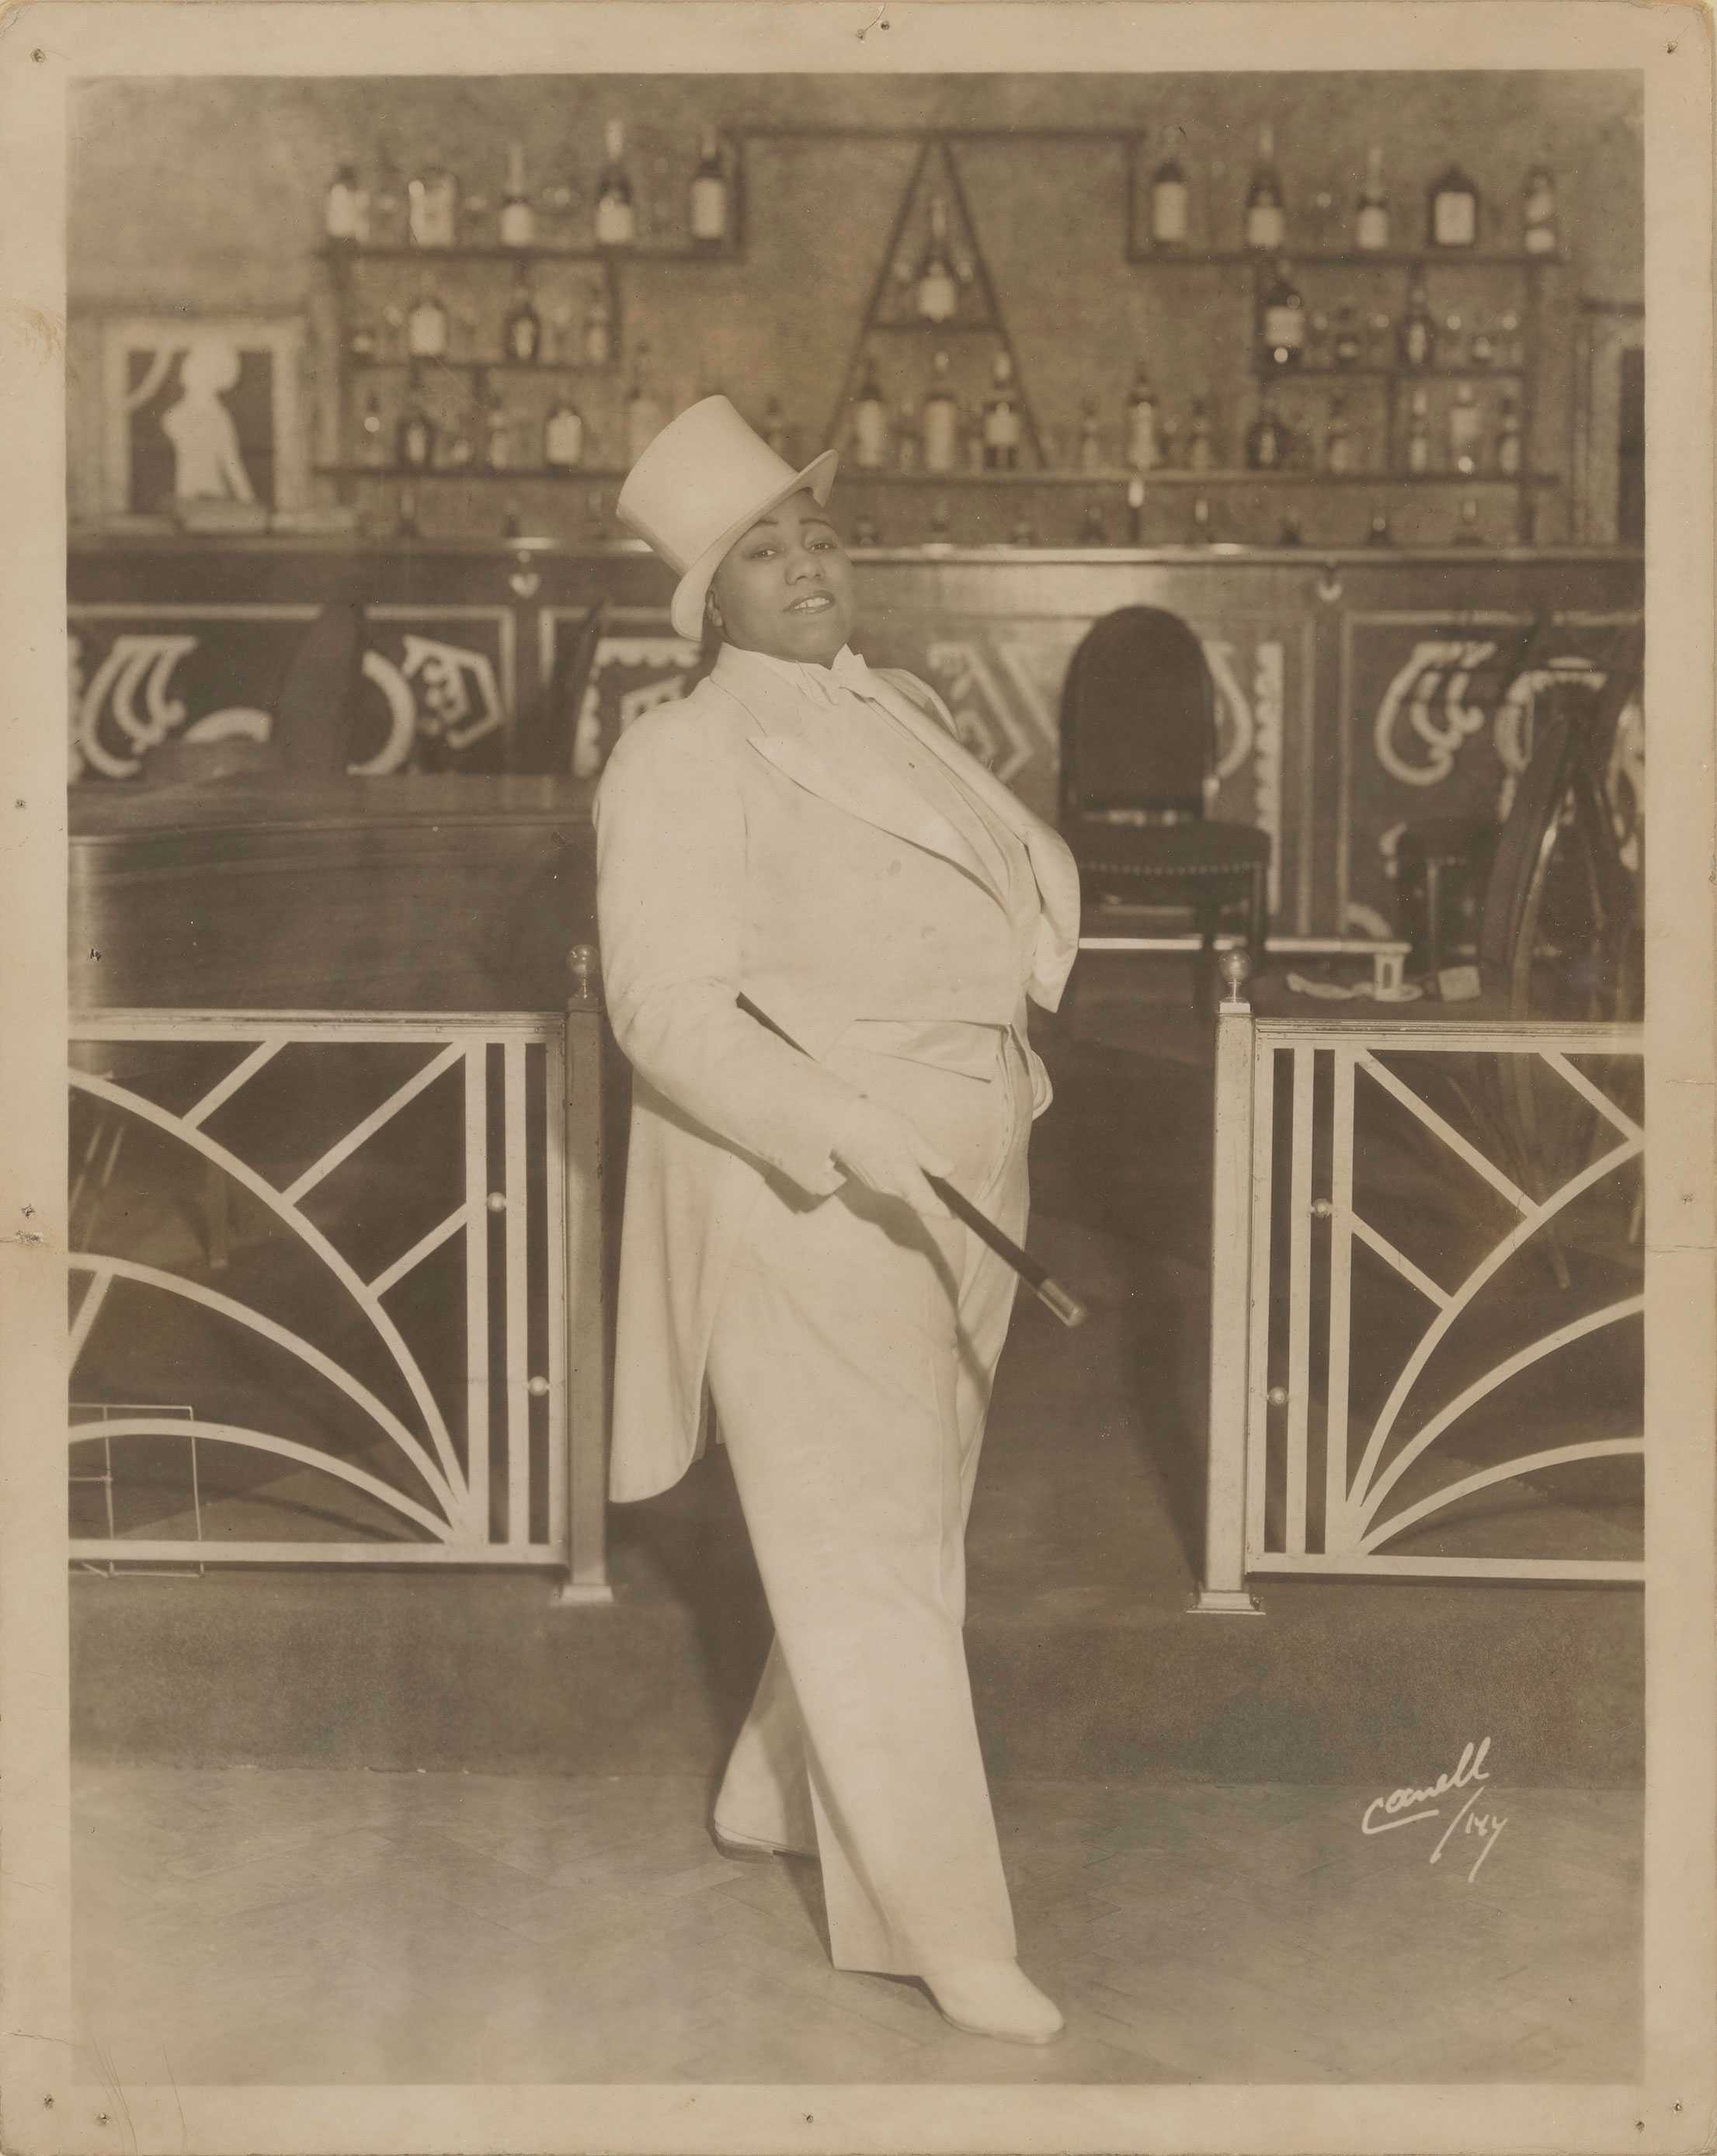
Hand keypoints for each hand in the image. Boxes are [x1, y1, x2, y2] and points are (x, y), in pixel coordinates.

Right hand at [828, 1097, 953, 1217]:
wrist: (840, 1124)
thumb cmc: (876, 1126)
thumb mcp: (910, 1135)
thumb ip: (930, 1157)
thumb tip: (948, 1172)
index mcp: (904, 1179)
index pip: (928, 1205)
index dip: (944, 1211)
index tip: (957, 1213)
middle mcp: (891, 1189)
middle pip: (917, 1199)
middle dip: (931, 1194)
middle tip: (945, 1182)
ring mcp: (878, 1186)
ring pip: (905, 1191)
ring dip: (916, 1184)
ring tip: (923, 1166)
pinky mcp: (870, 1180)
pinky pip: (893, 1185)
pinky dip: (903, 1179)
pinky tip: (902, 1161)